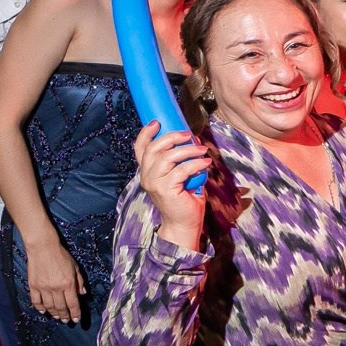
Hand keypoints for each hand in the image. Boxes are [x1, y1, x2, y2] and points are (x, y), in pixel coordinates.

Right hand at [25, 237, 85, 323]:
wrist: (43, 247)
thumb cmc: (61, 255)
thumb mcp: (74, 267)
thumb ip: (79, 281)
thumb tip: (83, 293)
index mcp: (68, 283)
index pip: (73, 304)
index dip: (75, 313)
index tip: (76, 320)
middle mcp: (56, 288)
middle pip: (61, 307)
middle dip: (64, 316)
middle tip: (66, 320)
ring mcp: (43, 288)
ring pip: (49, 306)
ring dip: (53, 314)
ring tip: (56, 317)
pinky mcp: (33, 286)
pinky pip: (36, 301)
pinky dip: (39, 308)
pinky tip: (43, 311)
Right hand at [133, 120, 208, 246]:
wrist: (183, 223)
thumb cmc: (183, 199)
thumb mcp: (178, 175)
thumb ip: (179, 160)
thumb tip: (193, 141)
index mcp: (147, 171)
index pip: (139, 148)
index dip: (146, 133)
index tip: (157, 122)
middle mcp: (147, 176)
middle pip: (154, 148)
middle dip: (172, 137)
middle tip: (189, 135)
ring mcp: (154, 183)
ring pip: (167, 157)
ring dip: (188, 150)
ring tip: (202, 150)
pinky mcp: (165, 190)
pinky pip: (181, 170)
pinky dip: (196, 163)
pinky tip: (205, 162)